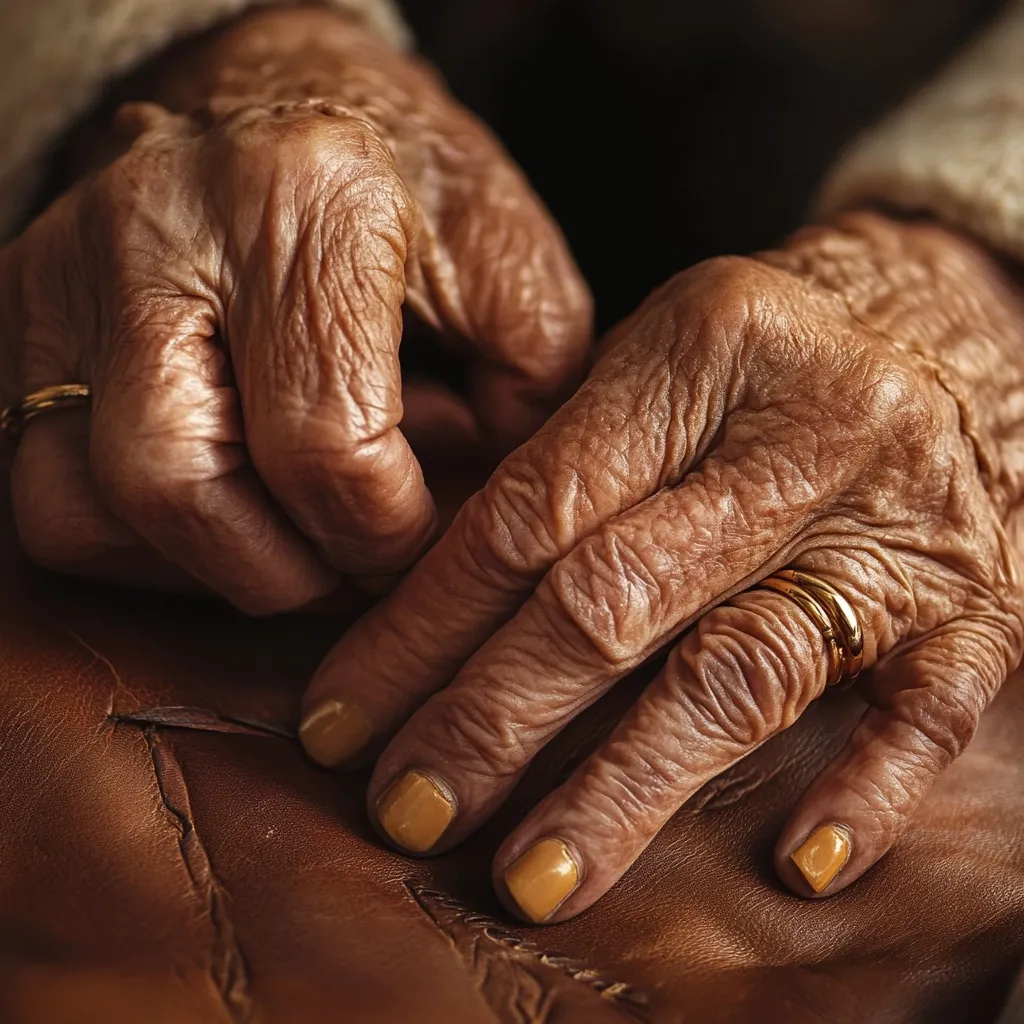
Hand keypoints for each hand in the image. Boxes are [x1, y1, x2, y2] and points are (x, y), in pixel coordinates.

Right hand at [0, 8, 589, 611]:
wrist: (275, 90)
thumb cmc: (401, 181)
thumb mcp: (504, 260)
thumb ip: (526, 389)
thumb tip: (474, 522)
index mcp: (304, 199)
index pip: (323, 444)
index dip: (383, 537)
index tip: (414, 542)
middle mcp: (158, 228)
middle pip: (178, 486)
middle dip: (284, 572)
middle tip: (348, 567)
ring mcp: (67, 272)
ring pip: (81, 504)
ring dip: (201, 566)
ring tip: (288, 539)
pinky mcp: (23, 313)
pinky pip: (43, 488)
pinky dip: (136, 541)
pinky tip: (223, 507)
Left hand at [301, 212, 1023, 920]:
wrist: (944, 332)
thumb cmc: (765, 361)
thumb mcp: (659, 359)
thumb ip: (559, 464)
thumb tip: (421, 614)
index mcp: (703, 349)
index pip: (530, 512)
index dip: (421, 630)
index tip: (342, 722)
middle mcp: (805, 432)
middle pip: (615, 599)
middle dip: (490, 721)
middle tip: (405, 810)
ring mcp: (901, 524)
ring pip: (742, 669)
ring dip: (625, 788)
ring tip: (533, 876)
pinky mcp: (977, 605)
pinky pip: (927, 711)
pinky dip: (861, 791)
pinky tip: (793, 863)